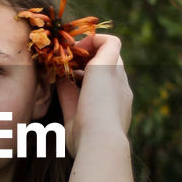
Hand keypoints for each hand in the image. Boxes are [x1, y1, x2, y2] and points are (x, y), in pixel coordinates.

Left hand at [55, 33, 132, 158]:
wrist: (100, 142)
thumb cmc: (86, 141)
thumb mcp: (73, 118)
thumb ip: (68, 98)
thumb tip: (60, 79)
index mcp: (115, 105)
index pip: (106, 83)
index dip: (87, 76)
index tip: (69, 78)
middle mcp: (120, 88)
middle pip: (110, 64)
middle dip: (90, 59)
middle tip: (68, 64)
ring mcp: (117, 76)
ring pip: (110, 51)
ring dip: (90, 49)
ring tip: (70, 55)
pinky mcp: (109, 66)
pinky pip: (109, 42)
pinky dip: (92, 39)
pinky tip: (74, 49)